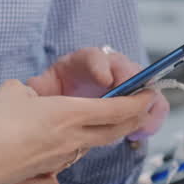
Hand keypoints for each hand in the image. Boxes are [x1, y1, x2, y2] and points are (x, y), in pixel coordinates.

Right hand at [0, 80, 158, 183]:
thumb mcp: (14, 92)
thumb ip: (31, 90)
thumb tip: (33, 95)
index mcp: (70, 113)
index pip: (116, 109)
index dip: (137, 102)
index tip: (150, 95)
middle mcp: (73, 138)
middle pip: (116, 130)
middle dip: (134, 118)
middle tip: (144, 109)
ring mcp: (63, 158)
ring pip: (95, 144)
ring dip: (108, 132)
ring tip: (115, 122)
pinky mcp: (49, 171)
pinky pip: (74, 155)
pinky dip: (83, 145)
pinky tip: (76, 141)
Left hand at [27, 47, 169, 139]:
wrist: (57, 106)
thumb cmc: (49, 97)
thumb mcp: (38, 92)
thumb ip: (36, 90)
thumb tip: (30, 89)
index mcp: (80, 64)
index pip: (92, 57)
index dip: (99, 65)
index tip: (104, 79)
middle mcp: (105, 70)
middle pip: (124, 68)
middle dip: (133, 81)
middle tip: (138, 95)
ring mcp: (122, 84)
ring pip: (141, 84)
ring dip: (147, 99)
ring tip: (148, 114)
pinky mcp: (132, 102)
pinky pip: (148, 104)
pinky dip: (152, 113)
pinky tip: (148, 125)